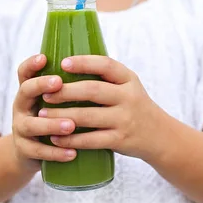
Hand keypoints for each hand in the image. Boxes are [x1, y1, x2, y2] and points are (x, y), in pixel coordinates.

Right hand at [11, 54, 77, 171]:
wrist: (32, 151)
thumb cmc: (52, 117)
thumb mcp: (55, 100)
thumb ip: (70, 85)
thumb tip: (100, 66)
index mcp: (31, 90)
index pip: (25, 72)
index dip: (32, 64)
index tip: (44, 57)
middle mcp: (22, 105)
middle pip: (25, 91)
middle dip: (41, 85)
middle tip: (58, 83)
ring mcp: (21, 128)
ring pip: (31, 124)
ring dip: (51, 124)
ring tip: (70, 124)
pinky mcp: (25, 150)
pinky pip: (38, 152)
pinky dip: (56, 153)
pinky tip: (72, 153)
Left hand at [38, 56, 163, 160]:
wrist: (159, 136)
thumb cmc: (134, 107)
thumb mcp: (128, 86)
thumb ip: (106, 77)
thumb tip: (66, 65)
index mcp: (128, 79)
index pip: (106, 65)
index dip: (84, 62)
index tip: (63, 63)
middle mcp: (128, 97)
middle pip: (92, 90)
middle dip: (65, 91)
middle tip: (44, 93)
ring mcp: (125, 119)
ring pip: (88, 116)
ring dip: (61, 116)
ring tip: (42, 115)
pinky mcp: (120, 140)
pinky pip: (91, 140)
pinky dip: (71, 139)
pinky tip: (56, 138)